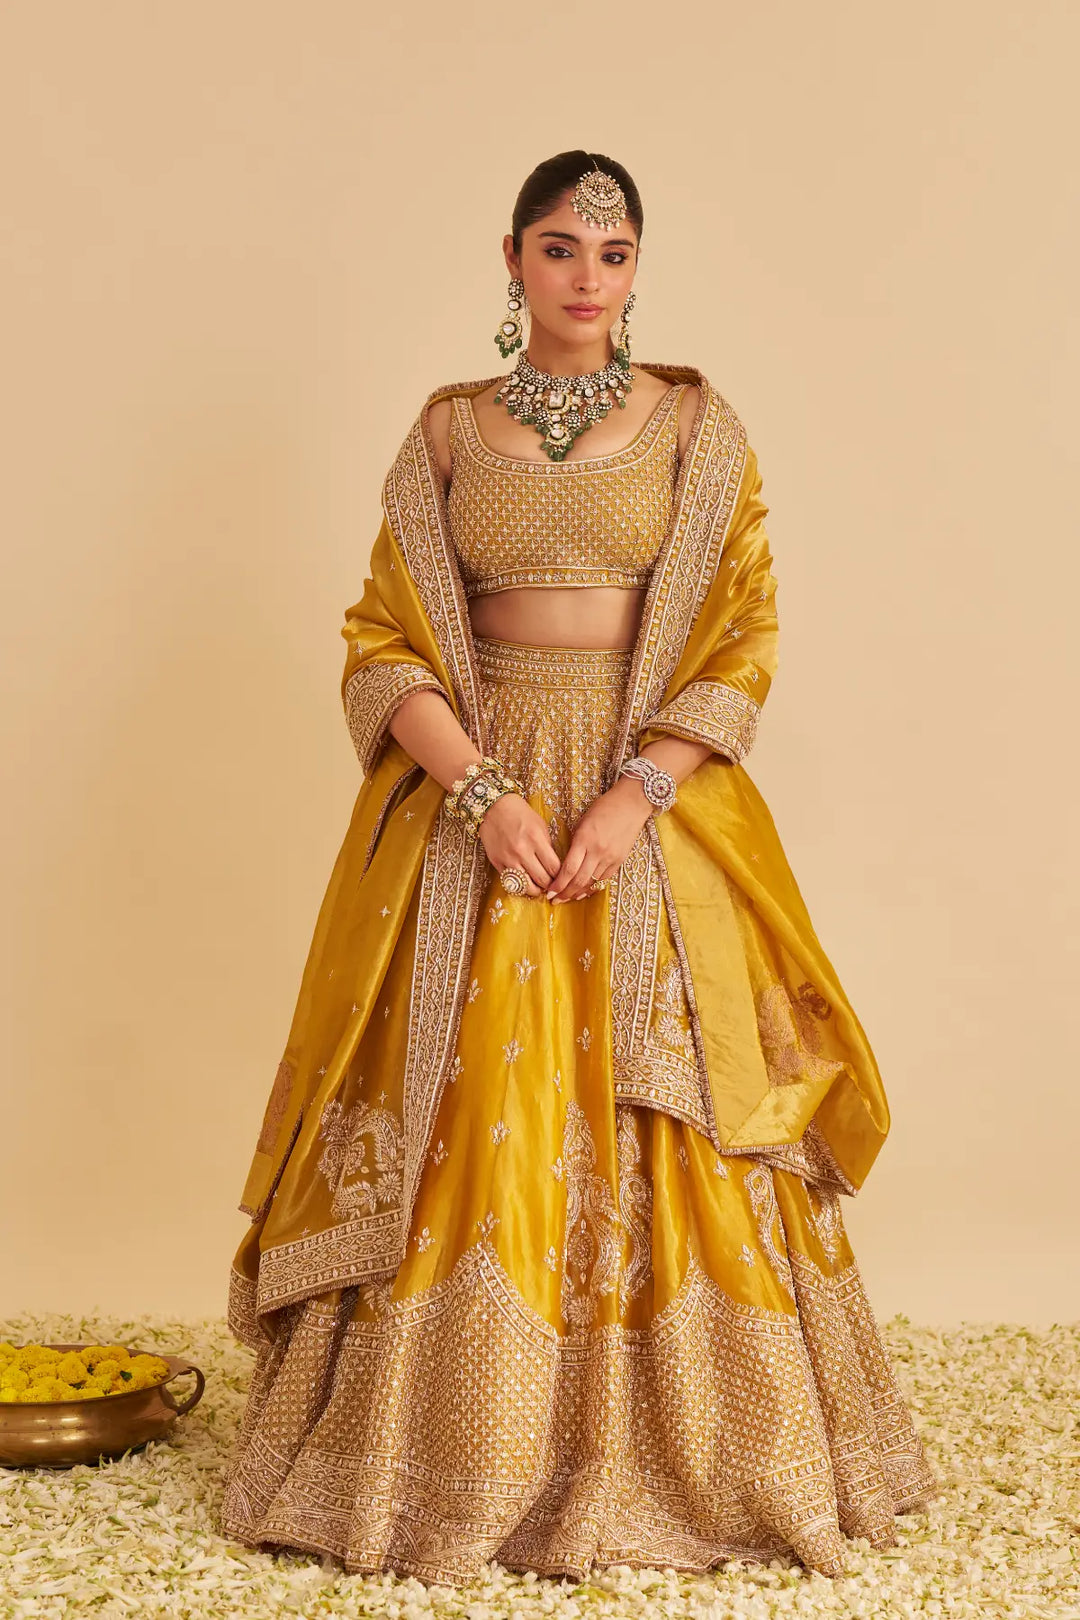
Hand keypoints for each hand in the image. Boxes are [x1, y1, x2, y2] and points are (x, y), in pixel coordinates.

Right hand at [477, 793, 560, 896]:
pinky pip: (512, 882)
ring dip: (536, 890)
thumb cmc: (520, 814)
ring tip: (539, 887)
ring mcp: (508, 858)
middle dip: (550, 885)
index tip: (561, 877)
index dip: (560, 876)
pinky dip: (520, 885)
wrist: (494, 808)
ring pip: (527, 886)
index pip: (554, 867)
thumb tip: (554, 866)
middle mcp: (522, 851)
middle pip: (542, 879)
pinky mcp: (497, 863)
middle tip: (552, 884)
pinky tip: (525, 882)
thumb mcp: (540, 825)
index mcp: (536, 839)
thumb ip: (547, 845)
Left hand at [545, 777, 653, 903]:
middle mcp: (597, 851)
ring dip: (578, 893)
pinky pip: (604, 879)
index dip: (558, 884)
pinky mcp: (620, 860)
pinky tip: (584, 892)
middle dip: (565, 893)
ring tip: (567, 899)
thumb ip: (575, 843)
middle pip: (578, 880)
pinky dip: (593, 887)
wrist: (631, 804)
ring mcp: (610, 857)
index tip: (549, 892)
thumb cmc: (604, 808)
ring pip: (591, 882)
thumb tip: (566, 862)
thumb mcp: (583, 822)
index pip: (568, 869)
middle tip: (555, 900)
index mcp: (584, 839)